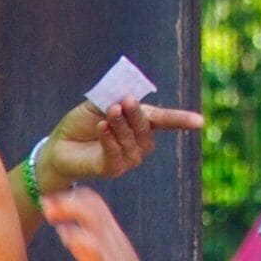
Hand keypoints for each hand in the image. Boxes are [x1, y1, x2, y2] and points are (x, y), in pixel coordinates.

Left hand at [36, 96, 205, 193]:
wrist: (60, 145)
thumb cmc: (82, 122)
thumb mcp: (99, 102)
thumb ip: (115, 96)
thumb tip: (132, 92)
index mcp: (140, 123)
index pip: (165, 121)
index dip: (182, 120)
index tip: (200, 122)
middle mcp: (139, 142)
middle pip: (147, 126)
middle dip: (136, 113)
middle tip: (124, 101)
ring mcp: (129, 157)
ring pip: (132, 139)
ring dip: (120, 124)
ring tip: (107, 113)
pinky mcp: (114, 169)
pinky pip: (117, 153)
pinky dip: (110, 138)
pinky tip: (102, 127)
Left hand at [44, 189, 163, 260]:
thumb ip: (88, 246)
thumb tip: (68, 233)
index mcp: (112, 236)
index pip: (94, 202)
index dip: (71, 198)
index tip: (51, 202)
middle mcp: (112, 238)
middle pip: (92, 203)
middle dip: (65, 200)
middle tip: (45, 205)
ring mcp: (110, 252)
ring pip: (93, 217)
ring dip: (70, 210)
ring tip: (50, 213)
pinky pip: (93, 251)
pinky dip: (80, 241)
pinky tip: (69, 239)